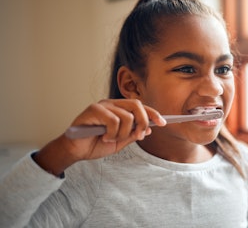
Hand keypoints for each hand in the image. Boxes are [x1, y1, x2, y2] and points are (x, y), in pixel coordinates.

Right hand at [33, 99, 165, 175]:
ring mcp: (102, 105)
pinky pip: (113, 120)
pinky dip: (112, 133)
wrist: (75, 151)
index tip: (163, 123)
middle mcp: (112, 104)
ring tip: (111, 139)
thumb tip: (149, 129)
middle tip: (139, 135)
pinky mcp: (93, 109)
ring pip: (126, 116)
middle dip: (143, 121)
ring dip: (122, 133)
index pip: (140, 107)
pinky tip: (103, 137)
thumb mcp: (119, 142)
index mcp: (119, 109)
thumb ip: (132, 134)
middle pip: (137, 105)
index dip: (153, 113)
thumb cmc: (95, 144)